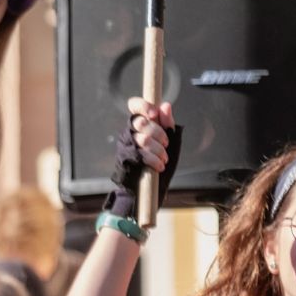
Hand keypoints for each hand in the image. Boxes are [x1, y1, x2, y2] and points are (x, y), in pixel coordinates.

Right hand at [106, 98, 179, 219]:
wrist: (150, 190)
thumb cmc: (159, 164)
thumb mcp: (170, 141)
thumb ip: (168, 123)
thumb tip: (166, 105)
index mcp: (140, 124)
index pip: (134, 105)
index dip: (143, 105)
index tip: (155, 113)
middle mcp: (129, 132)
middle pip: (141, 121)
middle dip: (158, 133)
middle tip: (166, 144)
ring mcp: (125, 146)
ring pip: (142, 138)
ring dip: (158, 149)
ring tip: (164, 158)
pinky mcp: (124, 159)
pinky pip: (140, 154)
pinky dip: (154, 160)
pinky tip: (159, 166)